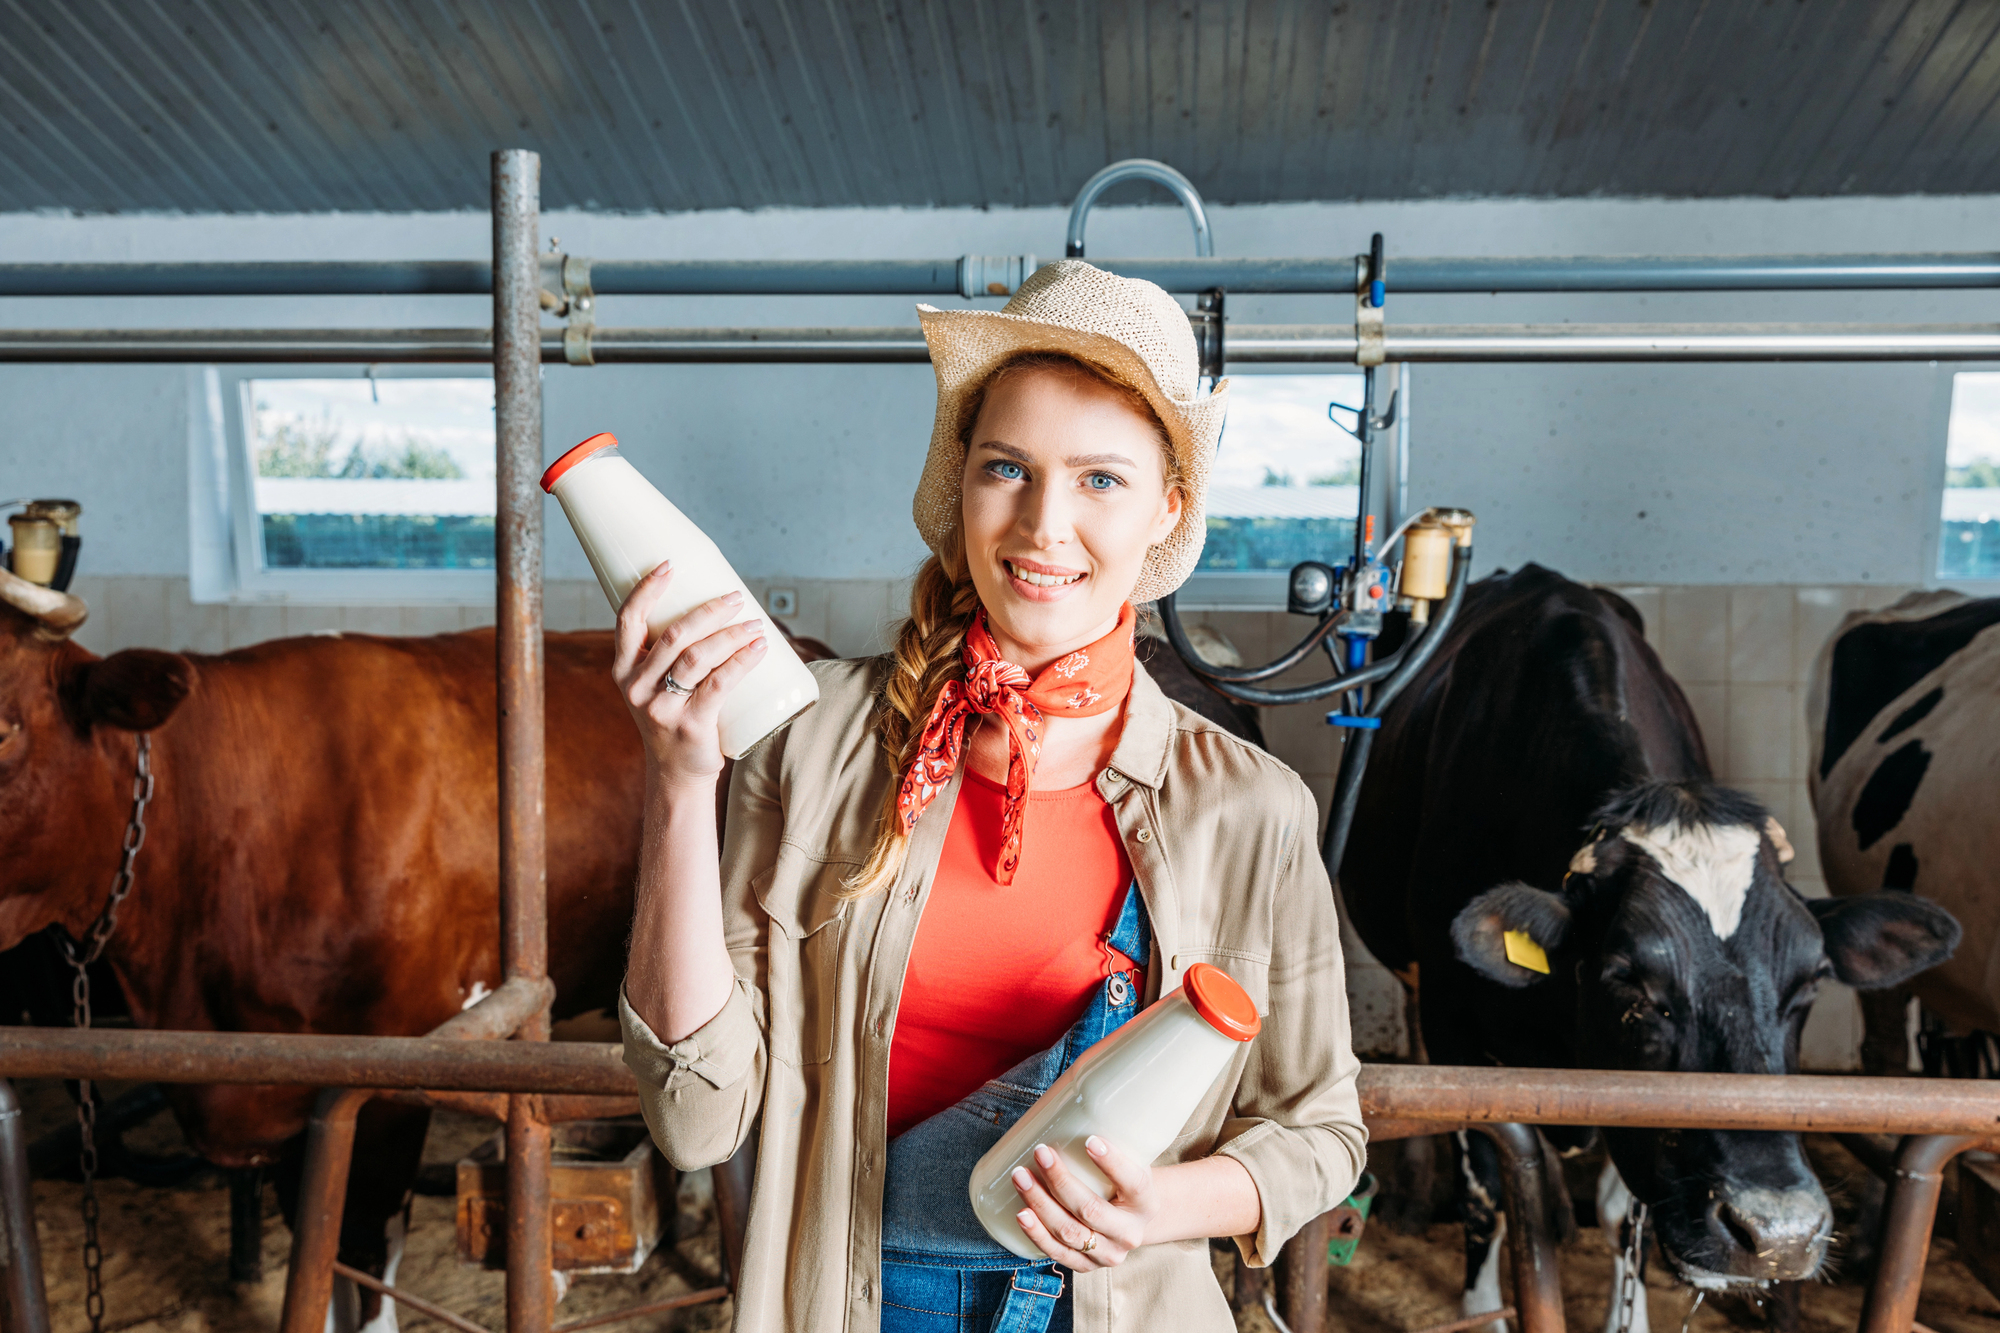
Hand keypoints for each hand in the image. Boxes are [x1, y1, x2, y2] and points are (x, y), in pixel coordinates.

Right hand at [611, 562, 767, 788]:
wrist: (676, 774)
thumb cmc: (674, 718)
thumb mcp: (656, 685)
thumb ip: (670, 653)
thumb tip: (715, 606)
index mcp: (623, 670)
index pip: (627, 620)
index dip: (647, 589)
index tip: (670, 564)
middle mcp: (636, 687)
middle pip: (673, 635)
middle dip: (709, 610)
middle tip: (736, 597)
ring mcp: (661, 708)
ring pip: (698, 657)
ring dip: (732, 634)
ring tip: (756, 623)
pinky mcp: (689, 725)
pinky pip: (718, 684)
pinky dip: (742, 661)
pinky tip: (759, 649)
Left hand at [1010, 1137, 1156, 1271]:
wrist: (1132, 1220)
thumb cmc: (1122, 1182)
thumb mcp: (1130, 1162)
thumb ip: (1110, 1141)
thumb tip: (1071, 1097)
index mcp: (1147, 1202)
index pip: (1133, 1182)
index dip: (1112, 1163)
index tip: (1090, 1139)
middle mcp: (1131, 1232)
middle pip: (1091, 1209)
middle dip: (1060, 1180)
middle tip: (1040, 1152)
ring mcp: (1108, 1254)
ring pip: (1070, 1232)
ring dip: (1040, 1203)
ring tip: (1021, 1178)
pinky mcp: (1087, 1267)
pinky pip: (1058, 1253)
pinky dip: (1037, 1234)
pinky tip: (1022, 1214)